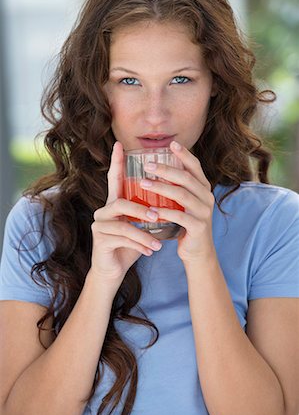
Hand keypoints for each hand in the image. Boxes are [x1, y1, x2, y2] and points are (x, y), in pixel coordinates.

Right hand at [88, 141, 162, 296]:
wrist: (114, 270)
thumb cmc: (130, 245)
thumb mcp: (141, 226)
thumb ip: (149, 210)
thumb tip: (173, 195)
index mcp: (114, 203)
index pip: (114, 179)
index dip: (116, 162)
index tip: (119, 144)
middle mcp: (104, 210)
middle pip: (121, 201)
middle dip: (141, 209)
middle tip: (156, 216)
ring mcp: (99, 225)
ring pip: (122, 222)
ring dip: (143, 232)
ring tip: (157, 241)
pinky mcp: (99, 240)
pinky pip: (122, 238)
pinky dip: (139, 245)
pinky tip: (150, 251)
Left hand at [141, 141, 215, 263]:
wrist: (197, 252)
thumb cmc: (185, 224)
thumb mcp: (183, 204)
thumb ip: (176, 188)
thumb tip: (156, 169)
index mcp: (203, 189)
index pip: (195, 166)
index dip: (184, 154)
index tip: (171, 143)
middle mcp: (206, 197)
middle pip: (186, 178)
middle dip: (166, 169)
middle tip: (147, 164)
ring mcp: (204, 212)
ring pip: (182, 195)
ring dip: (161, 188)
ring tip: (143, 182)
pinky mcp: (198, 227)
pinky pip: (179, 216)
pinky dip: (164, 212)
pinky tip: (150, 210)